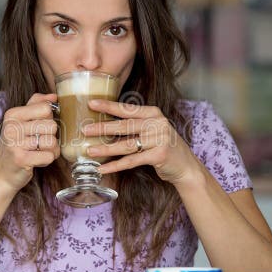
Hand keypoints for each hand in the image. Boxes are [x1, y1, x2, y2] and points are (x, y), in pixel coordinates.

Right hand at [0, 93, 59, 194]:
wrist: (2, 173)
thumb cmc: (16, 146)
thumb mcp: (21, 122)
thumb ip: (36, 105)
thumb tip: (53, 96)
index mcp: (12, 114)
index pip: (46, 108)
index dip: (48, 119)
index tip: (39, 128)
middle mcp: (11, 127)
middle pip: (52, 125)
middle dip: (51, 136)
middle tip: (38, 143)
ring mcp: (15, 143)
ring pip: (52, 141)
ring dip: (50, 149)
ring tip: (38, 152)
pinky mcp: (21, 159)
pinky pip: (49, 156)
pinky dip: (47, 160)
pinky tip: (37, 160)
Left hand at [82, 99, 199, 185]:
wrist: (185, 166)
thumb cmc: (163, 146)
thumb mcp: (152, 130)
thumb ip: (134, 126)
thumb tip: (104, 125)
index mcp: (153, 113)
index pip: (127, 109)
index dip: (108, 106)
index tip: (91, 103)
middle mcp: (157, 124)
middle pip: (125, 126)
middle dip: (102, 128)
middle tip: (85, 130)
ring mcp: (159, 139)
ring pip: (126, 145)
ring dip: (106, 149)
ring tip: (89, 151)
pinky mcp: (159, 155)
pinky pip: (132, 161)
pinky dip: (115, 165)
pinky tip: (103, 168)